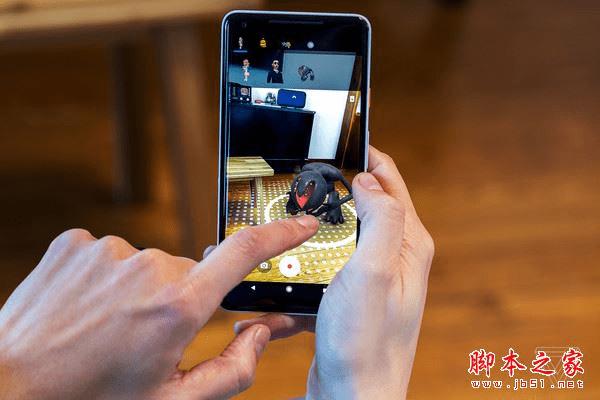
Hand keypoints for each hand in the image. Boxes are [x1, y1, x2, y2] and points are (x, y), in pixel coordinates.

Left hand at [0, 216, 318, 399]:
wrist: (8, 385)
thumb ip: (233, 369)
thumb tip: (262, 333)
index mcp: (178, 306)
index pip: (246, 252)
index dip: (282, 234)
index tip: (302, 225)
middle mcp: (148, 266)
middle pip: (192, 272)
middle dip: (185, 299)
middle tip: (152, 336)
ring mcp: (110, 249)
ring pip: (151, 264)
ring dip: (144, 290)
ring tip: (110, 327)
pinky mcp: (78, 242)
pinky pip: (114, 254)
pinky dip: (111, 278)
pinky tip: (88, 308)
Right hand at [234, 146, 434, 398]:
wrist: (353, 398)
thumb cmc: (366, 343)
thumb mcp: (375, 271)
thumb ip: (380, 218)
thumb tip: (369, 179)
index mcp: (407, 244)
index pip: (390, 181)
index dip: (365, 156)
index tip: (338, 140)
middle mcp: (395, 258)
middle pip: (364, 204)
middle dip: (336, 188)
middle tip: (305, 177)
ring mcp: (372, 278)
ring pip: (341, 234)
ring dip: (316, 226)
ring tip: (288, 220)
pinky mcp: (351, 297)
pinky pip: (325, 267)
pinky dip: (305, 264)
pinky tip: (286, 272)